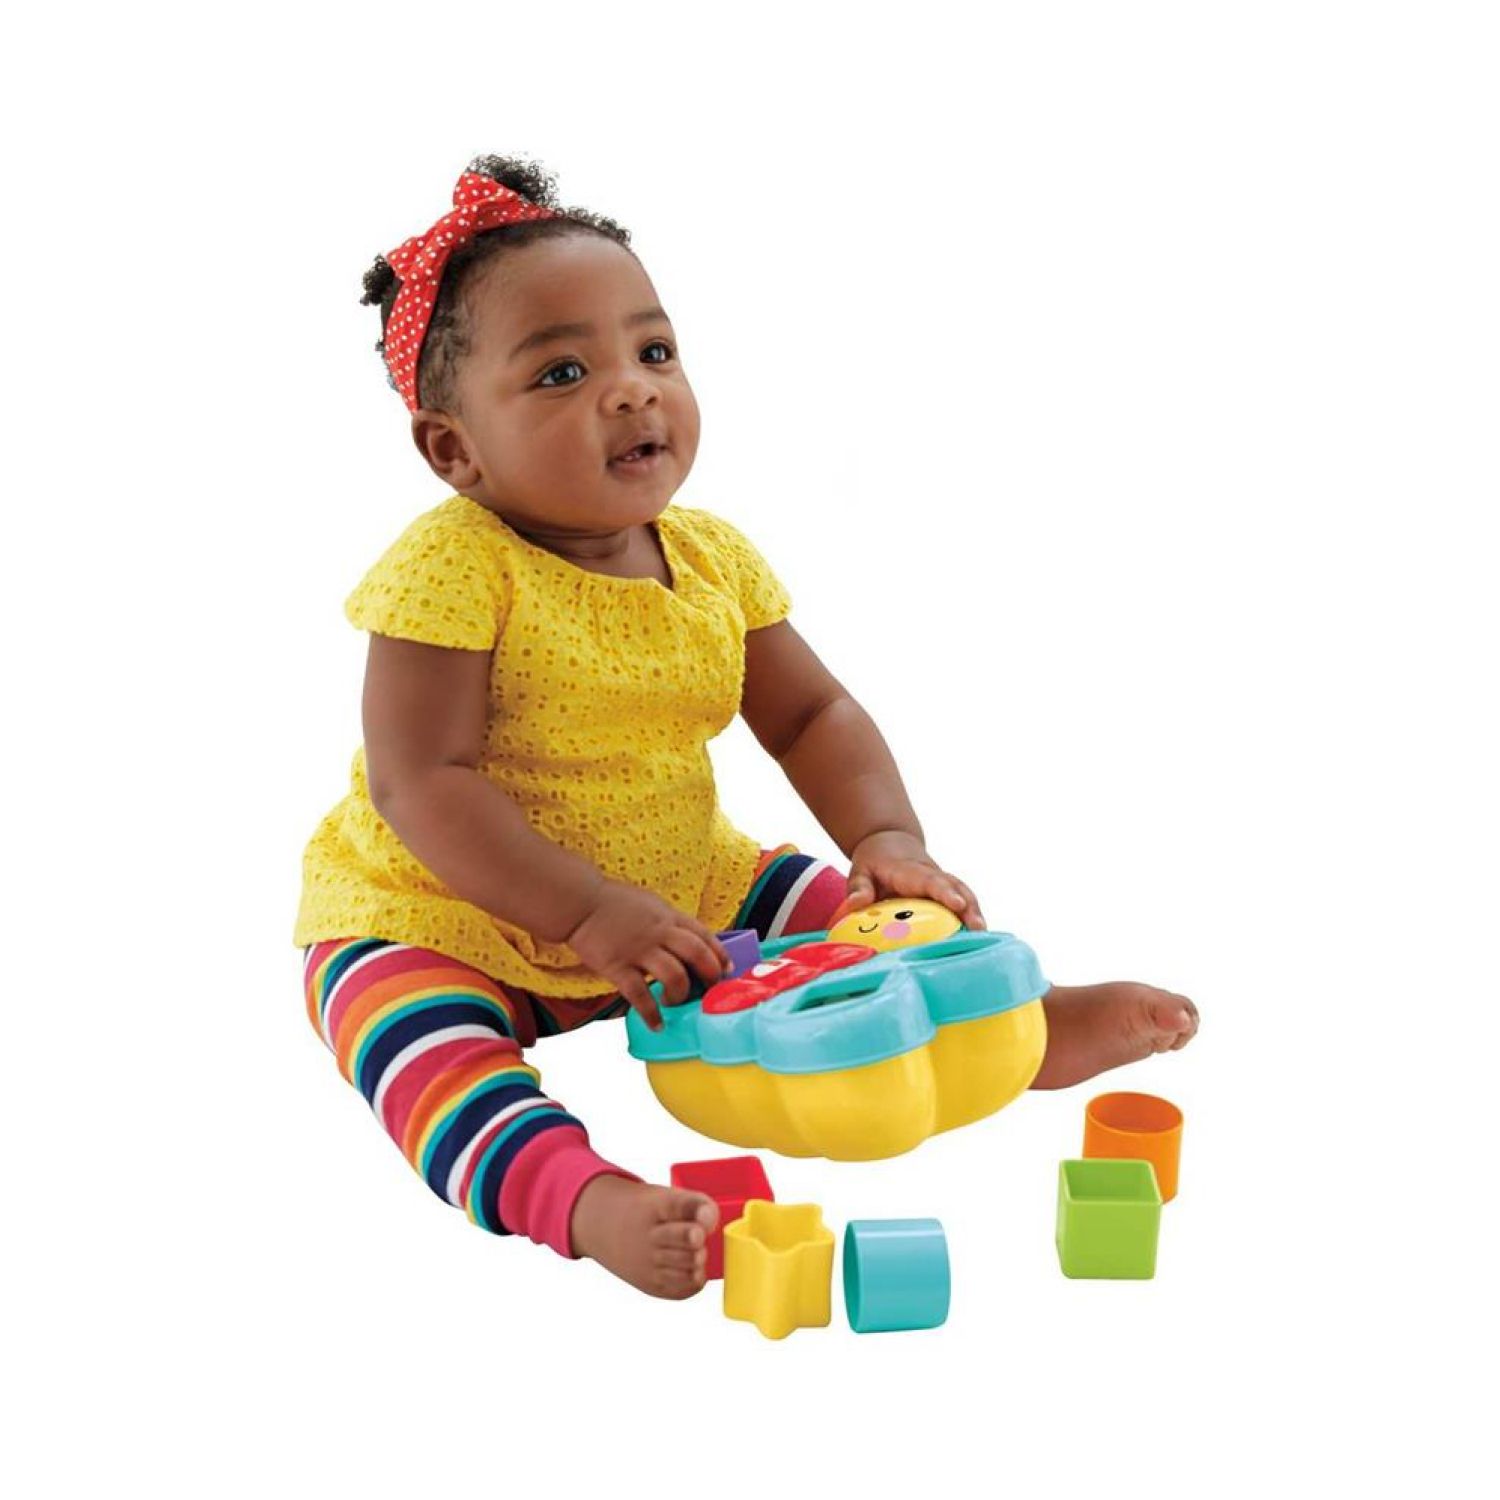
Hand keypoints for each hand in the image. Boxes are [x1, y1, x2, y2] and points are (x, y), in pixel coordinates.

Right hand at [563, 879, 731, 1031]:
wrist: (579, 903)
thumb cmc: (614, 903)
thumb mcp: (650, 904)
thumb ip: (669, 922)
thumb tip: (687, 941)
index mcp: (668, 916)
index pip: (704, 935)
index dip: (720, 954)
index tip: (728, 969)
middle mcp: (659, 932)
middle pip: (697, 955)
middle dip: (710, 975)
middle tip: (710, 989)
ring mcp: (639, 950)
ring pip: (674, 976)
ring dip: (681, 994)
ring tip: (676, 1002)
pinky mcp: (618, 966)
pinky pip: (639, 994)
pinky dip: (651, 1013)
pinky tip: (657, 1023)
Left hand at [844, 830, 987, 931]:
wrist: (889, 843)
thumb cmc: (874, 862)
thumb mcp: (860, 870)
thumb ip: (858, 888)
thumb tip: (854, 906)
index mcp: (909, 871)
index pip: (929, 880)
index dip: (944, 892)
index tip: (958, 905)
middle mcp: (931, 875)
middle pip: (954, 887)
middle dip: (968, 906)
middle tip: (978, 927)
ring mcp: (941, 883)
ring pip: (963, 893)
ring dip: (974, 912)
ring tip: (982, 935)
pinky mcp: (946, 892)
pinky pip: (963, 902)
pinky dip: (971, 916)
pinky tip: (977, 938)